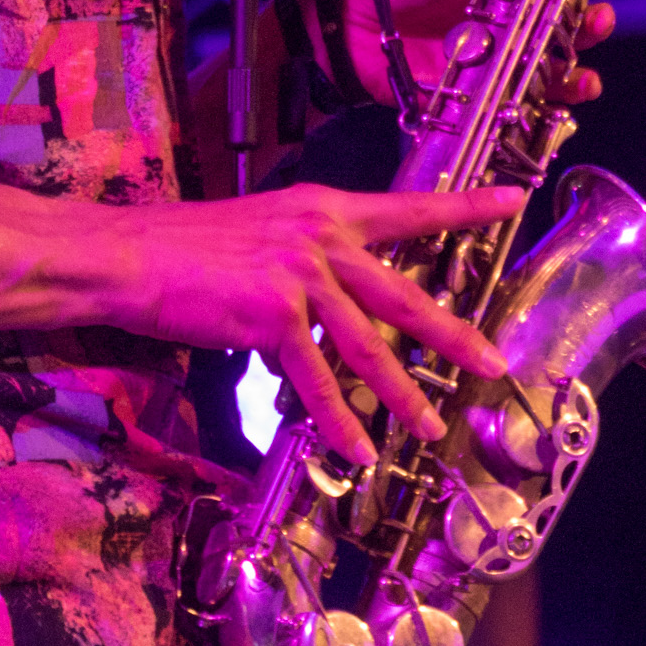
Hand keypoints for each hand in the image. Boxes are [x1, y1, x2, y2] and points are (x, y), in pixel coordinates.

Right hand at [110, 179, 521, 461]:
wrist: (133, 255)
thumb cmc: (187, 248)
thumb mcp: (261, 234)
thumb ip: (304, 262)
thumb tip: (329, 306)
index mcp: (323, 211)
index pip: (408, 209)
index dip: (464, 207)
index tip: (512, 199)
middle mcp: (320, 237)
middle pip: (405, 294)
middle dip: (453, 336)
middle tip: (494, 362)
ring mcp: (299, 275)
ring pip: (368, 347)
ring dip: (401, 395)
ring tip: (428, 426)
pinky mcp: (274, 314)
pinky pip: (317, 379)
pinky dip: (338, 419)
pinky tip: (355, 447)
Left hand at [336, 0, 623, 103]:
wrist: (353, 24)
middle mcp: (522, 11)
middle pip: (579, 10)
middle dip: (597, 9)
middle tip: (596, 7)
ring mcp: (511, 50)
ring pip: (566, 56)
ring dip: (587, 55)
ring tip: (590, 46)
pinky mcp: (494, 86)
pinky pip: (535, 96)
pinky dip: (560, 96)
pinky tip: (575, 87)